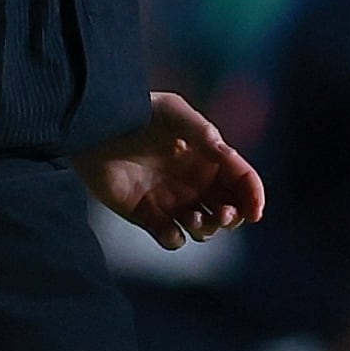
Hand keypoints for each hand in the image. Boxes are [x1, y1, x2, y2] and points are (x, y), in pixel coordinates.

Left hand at [74, 92, 265, 249]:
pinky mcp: (147, 215)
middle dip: (232, 216)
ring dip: (206, 228)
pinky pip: (170, 236)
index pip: (240, 179)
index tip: (254, 212)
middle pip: (228, 208)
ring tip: (194, 217)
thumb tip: (229, 156)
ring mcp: (172, 200)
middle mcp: (194, 181)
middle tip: (222, 213)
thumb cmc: (137, 111)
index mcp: (207, 157)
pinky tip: (170, 229)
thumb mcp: (173, 112)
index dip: (253, 196)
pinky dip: (174, 238)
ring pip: (203, 227)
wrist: (95, 127)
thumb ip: (202, 133)